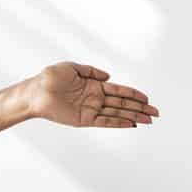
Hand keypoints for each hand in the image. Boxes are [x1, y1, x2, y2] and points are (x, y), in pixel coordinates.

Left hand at [24, 62, 157, 128]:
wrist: (35, 91)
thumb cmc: (50, 77)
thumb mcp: (72, 67)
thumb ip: (91, 71)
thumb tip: (108, 76)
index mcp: (94, 86)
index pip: (119, 91)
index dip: (134, 95)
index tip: (147, 99)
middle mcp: (95, 99)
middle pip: (122, 104)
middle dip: (140, 108)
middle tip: (155, 113)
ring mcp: (91, 109)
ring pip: (117, 114)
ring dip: (133, 117)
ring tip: (149, 120)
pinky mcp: (84, 119)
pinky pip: (104, 122)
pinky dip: (118, 123)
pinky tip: (131, 124)